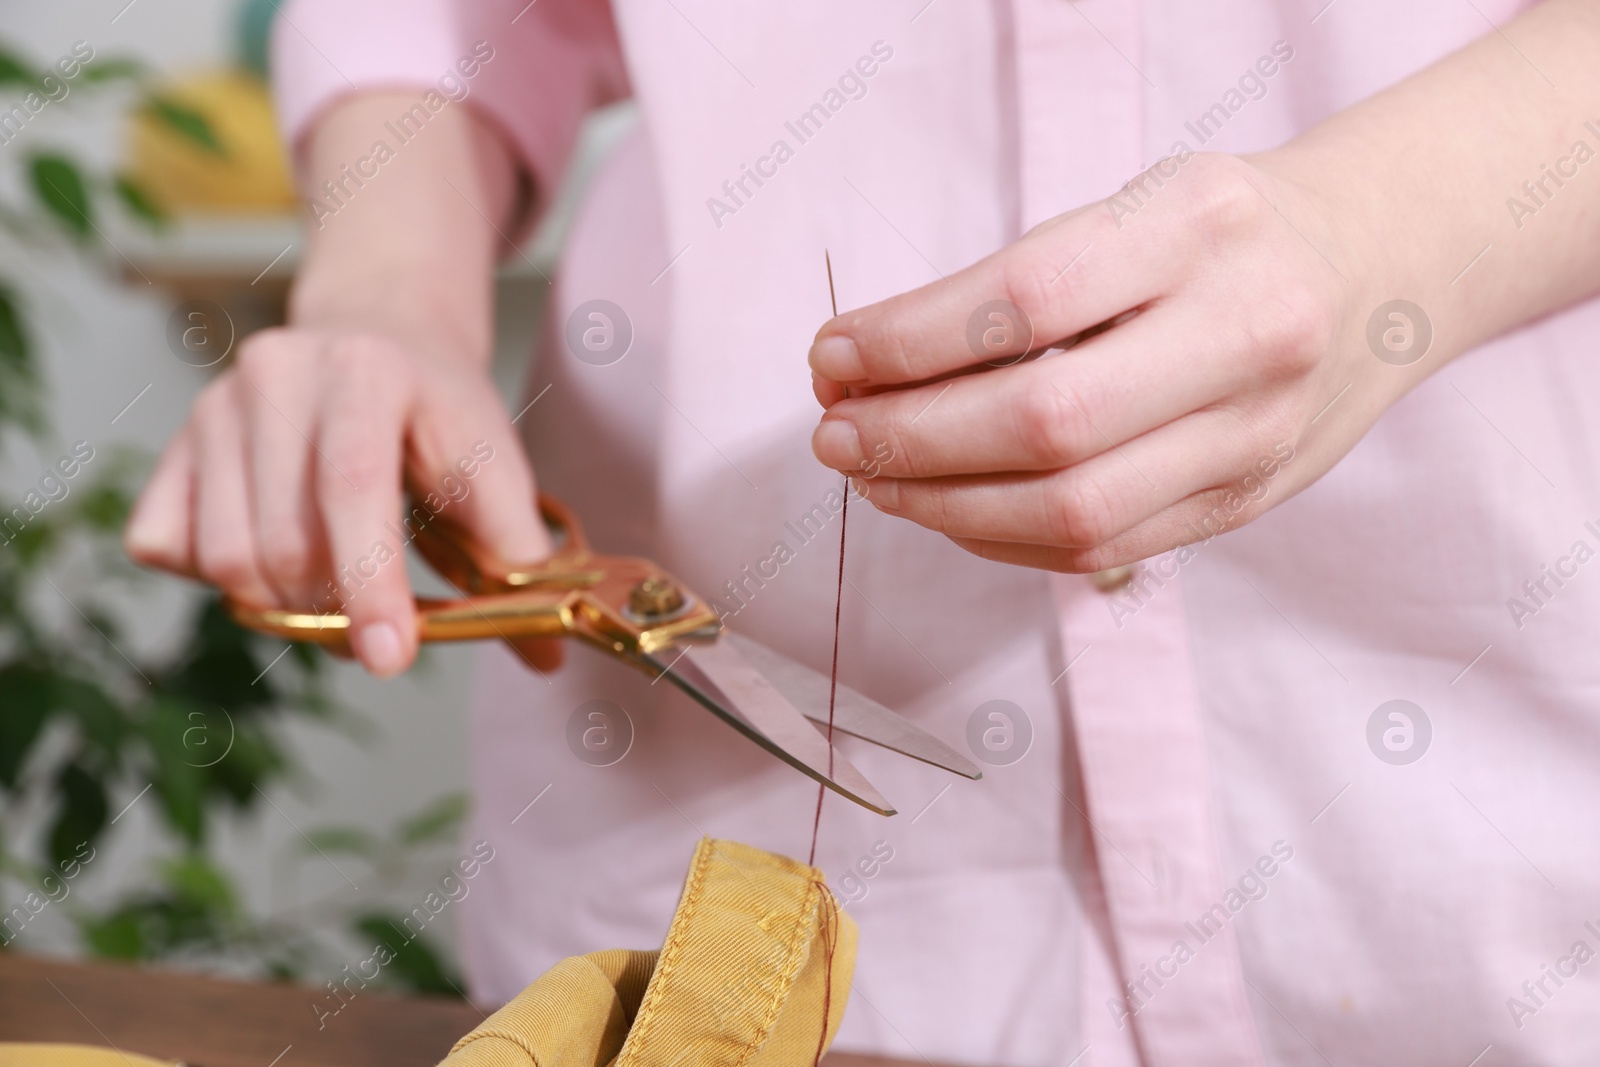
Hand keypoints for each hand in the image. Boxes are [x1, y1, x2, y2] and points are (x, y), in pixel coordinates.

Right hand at [124, 326, 553, 675]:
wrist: (377, 336)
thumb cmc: (438, 411)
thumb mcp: (493, 460)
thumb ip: (518, 551)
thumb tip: (545, 647)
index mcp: (367, 370)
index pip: (354, 487)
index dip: (370, 581)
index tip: (391, 657)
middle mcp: (277, 375)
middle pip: (284, 540)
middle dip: (336, 614)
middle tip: (379, 633)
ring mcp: (214, 405)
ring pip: (224, 557)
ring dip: (282, 607)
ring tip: (335, 597)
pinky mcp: (174, 441)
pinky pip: (168, 546)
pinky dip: (218, 580)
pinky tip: (272, 556)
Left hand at [809, 153, 1409, 572]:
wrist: (1380, 272)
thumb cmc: (1223, 234)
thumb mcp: (1138, 206)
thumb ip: (1019, 284)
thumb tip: (862, 367)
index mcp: (1203, 228)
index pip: (1025, 300)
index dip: (907, 343)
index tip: (832, 358)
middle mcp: (1246, 333)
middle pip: (1045, 425)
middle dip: (910, 441)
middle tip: (835, 436)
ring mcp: (1256, 434)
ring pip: (1070, 510)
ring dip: (941, 505)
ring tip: (875, 477)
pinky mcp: (1246, 503)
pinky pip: (1098, 548)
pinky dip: (998, 538)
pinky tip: (946, 508)